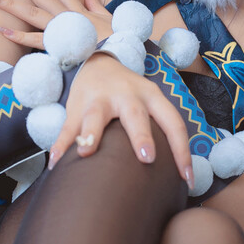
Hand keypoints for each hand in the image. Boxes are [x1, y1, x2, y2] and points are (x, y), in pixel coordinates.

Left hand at [0, 0, 112, 51]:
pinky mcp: (57, 46)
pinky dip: (18, 36)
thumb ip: (95, 2)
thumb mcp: (108, 18)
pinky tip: (1, 30)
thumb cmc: (115, 41)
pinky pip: (34, 41)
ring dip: (10, 3)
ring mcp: (59, 29)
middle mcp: (65, 15)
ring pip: (31, 13)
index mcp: (76, 8)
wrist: (118, 58)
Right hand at [50, 52, 193, 184]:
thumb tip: (173, 178)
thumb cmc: (131, 97)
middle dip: (141, 135)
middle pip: (136, 115)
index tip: (187, 179)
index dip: (182, 151)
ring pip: (96, 114)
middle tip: (147, 158)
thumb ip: (158, 132)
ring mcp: (101, 99)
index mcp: (152, 98)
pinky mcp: (77, 106)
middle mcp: (128, 96)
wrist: (99, 63)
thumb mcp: (149, 105)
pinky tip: (56, 163)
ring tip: (86, 151)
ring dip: (92, 132)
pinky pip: (68, 126)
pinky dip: (61, 144)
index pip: (173, 123)